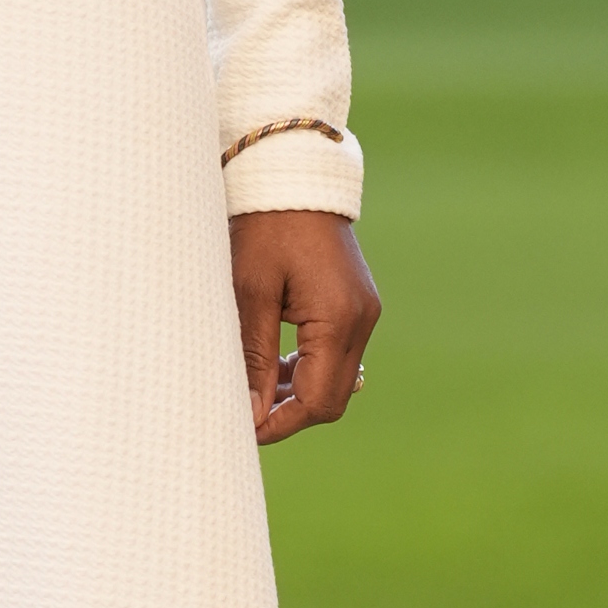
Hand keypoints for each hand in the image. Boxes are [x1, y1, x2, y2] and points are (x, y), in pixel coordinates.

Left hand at [231, 211, 381, 449]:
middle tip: (246, 413)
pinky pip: (338, 354)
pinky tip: (277, 363)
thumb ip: (254, 357)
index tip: (243, 430)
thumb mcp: (250, 293)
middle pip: (333, 398)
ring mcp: (364, 312)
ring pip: (337, 380)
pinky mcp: (357, 304)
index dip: (280, 423)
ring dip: (299, 392)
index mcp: (339, 319)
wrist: (292, 178)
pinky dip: (309, 368)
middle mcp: (362, 319)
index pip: (317, 401)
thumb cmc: (265, 228)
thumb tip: (252, 414)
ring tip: (255, 386)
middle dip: (291, 413)